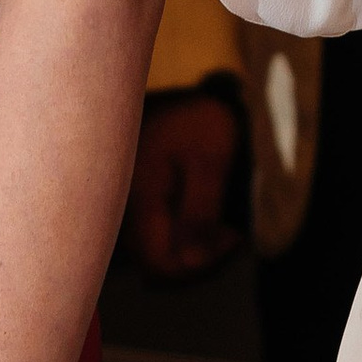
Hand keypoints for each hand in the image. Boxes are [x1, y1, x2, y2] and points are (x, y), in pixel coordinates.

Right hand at [126, 84, 244, 277]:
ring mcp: (133, 211)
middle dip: (200, 259)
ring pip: (160, 253)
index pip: (160, 264)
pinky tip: (209, 219)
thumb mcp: (209, 160)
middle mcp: (128, 213)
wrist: (187, 97)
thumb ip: (199, 212)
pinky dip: (187, 236)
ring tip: (225, 225)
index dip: (200, 264)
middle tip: (232, 233)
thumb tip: (190, 262)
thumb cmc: (201, 122)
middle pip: (158, 264)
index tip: (232, 235)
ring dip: (195, 248)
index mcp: (142, 202)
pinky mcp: (143, 207)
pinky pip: (161, 238)